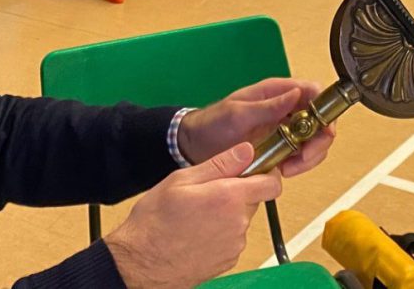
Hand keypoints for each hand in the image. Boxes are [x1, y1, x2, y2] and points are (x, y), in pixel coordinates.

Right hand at [105, 143, 281, 288]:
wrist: (142, 263)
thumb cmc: (155, 221)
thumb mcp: (181, 181)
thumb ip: (220, 165)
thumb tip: (246, 151)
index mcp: (229, 198)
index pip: (271, 184)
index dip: (265, 174)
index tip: (250, 171)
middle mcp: (238, 222)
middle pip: (253, 200)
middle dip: (236, 193)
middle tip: (206, 193)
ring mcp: (235, 244)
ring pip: (241, 219)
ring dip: (227, 214)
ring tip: (196, 216)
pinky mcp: (229, 260)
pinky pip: (233, 238)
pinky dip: (221, 233)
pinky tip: (197, 233)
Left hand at [177, 78, 336, 177]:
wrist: (194, 145)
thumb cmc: (212, 122)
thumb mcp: (238, 112)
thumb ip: (268, 105)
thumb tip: (296, 93)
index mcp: (276, 92)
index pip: (313, 93)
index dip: (323, 109)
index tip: (320, 128)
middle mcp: (285, 109)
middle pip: (320, 120)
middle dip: (318, 140)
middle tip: (305, 155)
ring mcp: (284, 129)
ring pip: (314, 141)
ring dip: (309, 156)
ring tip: (291, 167)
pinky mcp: (280, 148)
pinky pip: (300, 156)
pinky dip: (299, 165)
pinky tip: (284, 170)